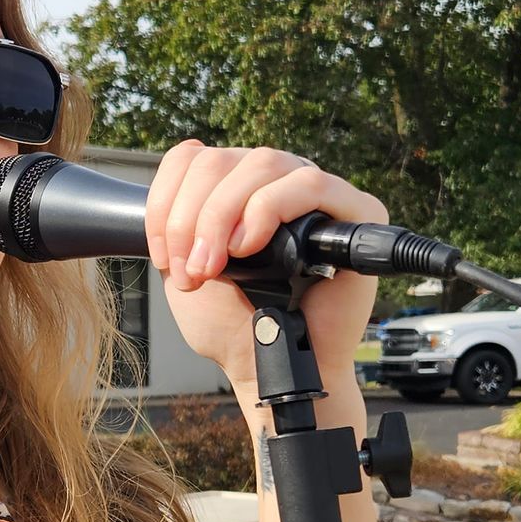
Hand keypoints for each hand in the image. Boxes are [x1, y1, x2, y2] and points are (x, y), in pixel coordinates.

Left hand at [144, 142, 387, 385]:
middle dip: (191, 217)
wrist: (267, 368)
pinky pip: (311, 184)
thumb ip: (179, 214)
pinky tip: (250, 246)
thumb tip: (189, 153)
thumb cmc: (233, 323)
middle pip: (222, 159)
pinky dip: (269, 209)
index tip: (163, 256)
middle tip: (190, 270)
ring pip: (263, 163)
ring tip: (215, 265)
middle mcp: (278, 180)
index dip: (167, 200)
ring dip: (223, 215)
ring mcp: (318, 193)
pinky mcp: (358, 211)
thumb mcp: (184, 264)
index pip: (194, 157)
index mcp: (238, 188)